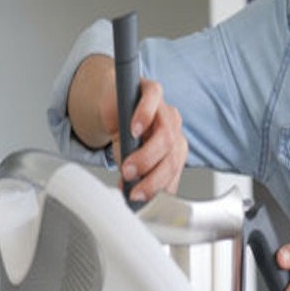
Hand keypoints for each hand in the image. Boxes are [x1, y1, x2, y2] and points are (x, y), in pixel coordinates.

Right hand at [116, 79, 187, 202]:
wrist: (115, 100)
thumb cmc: (125, 130)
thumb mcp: (129, 156)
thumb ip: (136, 172)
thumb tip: (133, 194)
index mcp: (174, 149)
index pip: (173, 172)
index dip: (159, 189)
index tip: (142, 201)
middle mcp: (174, 130)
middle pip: (172, 157)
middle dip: (154, 179)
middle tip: (134, 189)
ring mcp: (165, 110)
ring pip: (166, 134)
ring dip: (146, 156)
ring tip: (128, 167)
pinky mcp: (152, 90)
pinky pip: (153, 101)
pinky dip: (144, 116)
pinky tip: (133, 130)